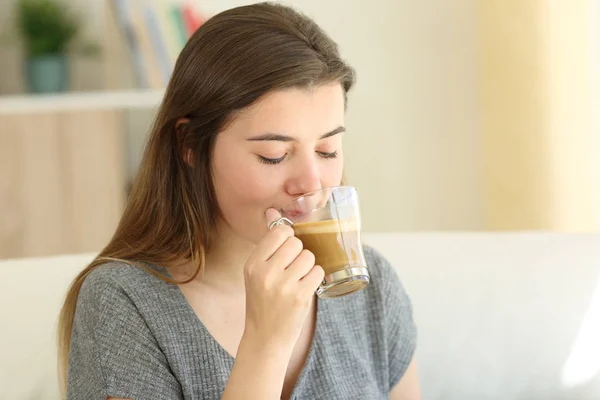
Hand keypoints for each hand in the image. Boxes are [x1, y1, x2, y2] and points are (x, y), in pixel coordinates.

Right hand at [242, 208, 324, 347]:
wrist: (265, 337)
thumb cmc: (263, 300)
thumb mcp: (257, 272)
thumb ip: (267, 244)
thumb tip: (272, 211)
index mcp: (252, 264)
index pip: (279, 233)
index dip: (288, 238)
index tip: (286, 250)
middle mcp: (266, 273)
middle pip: (296, 243)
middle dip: (299, 253)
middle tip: (292, 269)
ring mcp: (283, 286)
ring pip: (309, 256)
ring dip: (308, 265)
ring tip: (298, 279)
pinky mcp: (300, 297)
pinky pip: (318, 271)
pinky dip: (315, 277)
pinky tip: (306, 287)